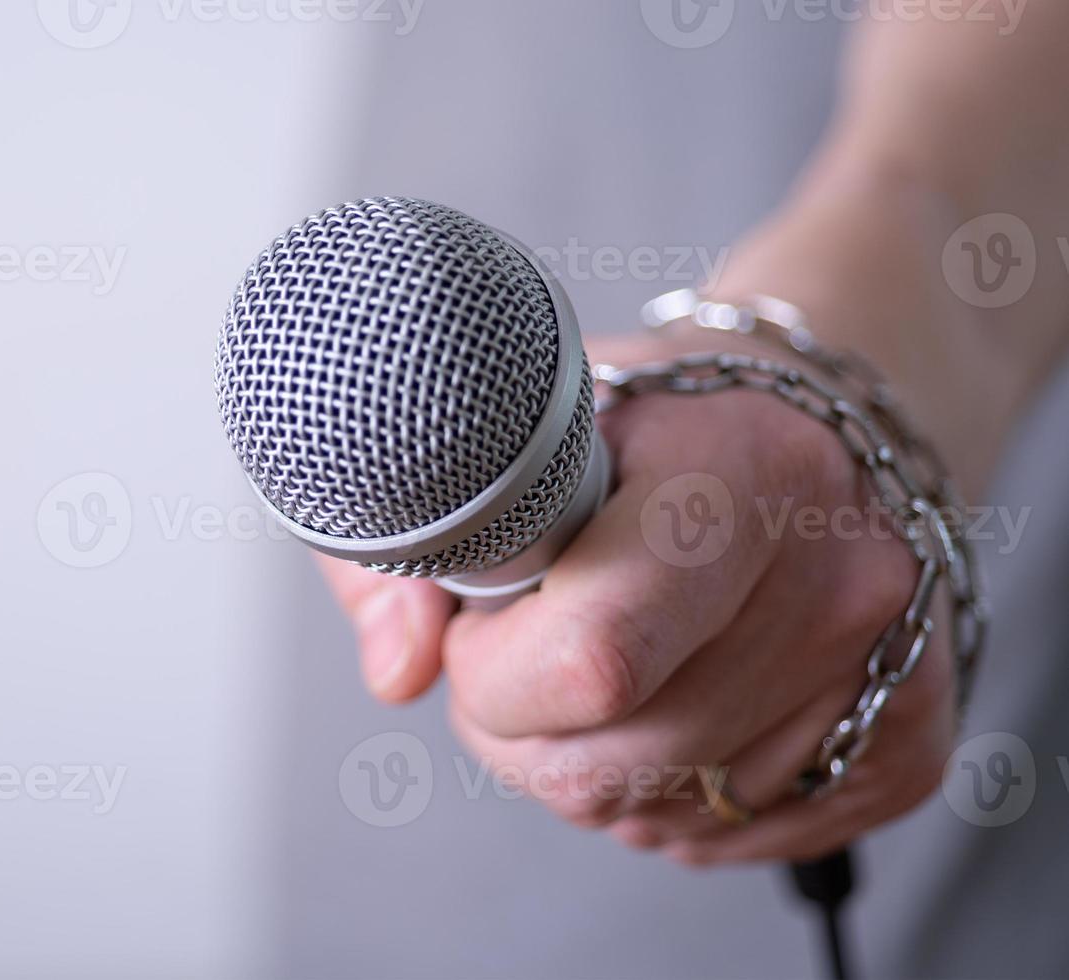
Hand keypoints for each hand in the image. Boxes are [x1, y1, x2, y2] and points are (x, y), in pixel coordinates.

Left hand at [320, 332, 956, 864]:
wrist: (800, 417)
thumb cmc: (636, 431)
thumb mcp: (499, 439)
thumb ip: (410, 546)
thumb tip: (398, 669)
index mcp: (738, 467)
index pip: (589, 658)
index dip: (492, 670)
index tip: (482, 621)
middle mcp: (839, 572)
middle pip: (610, 762)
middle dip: (521, 729)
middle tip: (526, 651)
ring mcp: (888, 669)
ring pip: (656, 811)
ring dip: (591, 762)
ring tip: (604, 665)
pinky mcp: (910, 749)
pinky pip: (727, 837)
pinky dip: (669, 793)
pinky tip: (672, 700)